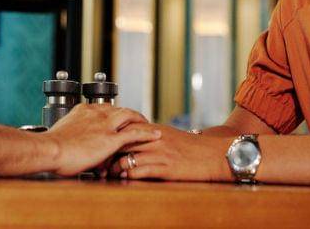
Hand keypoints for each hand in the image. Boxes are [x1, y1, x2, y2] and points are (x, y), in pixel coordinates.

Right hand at [43, 104, 160, 176]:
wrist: (50, 150)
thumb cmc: (51, 147)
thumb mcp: (62, 134)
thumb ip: (73, 135)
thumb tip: (75, 144)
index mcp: (82, 111)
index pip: (104, 107)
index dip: (113, 112)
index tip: (117, 117)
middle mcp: (95, 113)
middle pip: (119, 108)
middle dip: (130, 113)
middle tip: (138, 119)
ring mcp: (104, 125)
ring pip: (129, 116)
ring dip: (141, 119)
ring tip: (149, 124)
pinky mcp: (110, 139)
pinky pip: (134, 133)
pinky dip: (147, 133)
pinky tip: (156, 134)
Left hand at [109, 125, 231, 181]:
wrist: (212, 154)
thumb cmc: (190, 146)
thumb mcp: (167, 135)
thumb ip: (147, 135)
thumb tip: (128, 138)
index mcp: (152, 129)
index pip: (123, 130)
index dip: (108, 139)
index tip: (98, 146)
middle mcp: (153, 139)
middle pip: (121, 144)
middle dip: (106, 154)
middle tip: (96, 163)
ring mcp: (159, 153)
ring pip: (127, 158)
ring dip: (114, 168)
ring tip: (106, 174)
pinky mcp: (166, 168)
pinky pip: (141, 171)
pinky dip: (129, 175)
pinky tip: (123, 179)